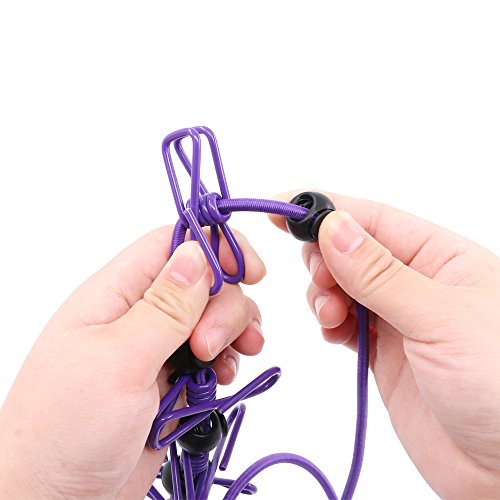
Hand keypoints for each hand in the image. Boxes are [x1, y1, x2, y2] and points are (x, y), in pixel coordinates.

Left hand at [0, 226, 265, 498]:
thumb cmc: (66, 429)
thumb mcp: (119, 360)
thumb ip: (165, 307)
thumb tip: (197, 253)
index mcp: (116, 294)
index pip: (173, 244)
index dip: (215, 248)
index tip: (249, 271)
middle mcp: (139, 314)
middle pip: (203, 281)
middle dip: (224, 307)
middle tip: (209, 347)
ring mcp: (157, 346)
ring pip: (213, 316)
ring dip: (233, 331)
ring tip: (227, 361)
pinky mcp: (172, 377)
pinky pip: (213, 353)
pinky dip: (227, 359)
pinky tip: (223, 377)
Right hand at [270, 191, 499, 498]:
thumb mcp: (440, 319)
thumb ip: (380, 274)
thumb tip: (332, 226)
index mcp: (441, 257)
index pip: (373, 218)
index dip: (326, 208)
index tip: (282, 207)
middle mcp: (417, 282)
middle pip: (350, 249)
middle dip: (323, 257)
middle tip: (322, 281)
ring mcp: (397, 317)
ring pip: (341, 285)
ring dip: (323, 292)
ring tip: (331, 316)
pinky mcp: (381, 351)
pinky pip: (341, 321)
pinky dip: (327, 320)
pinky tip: (332, 331)